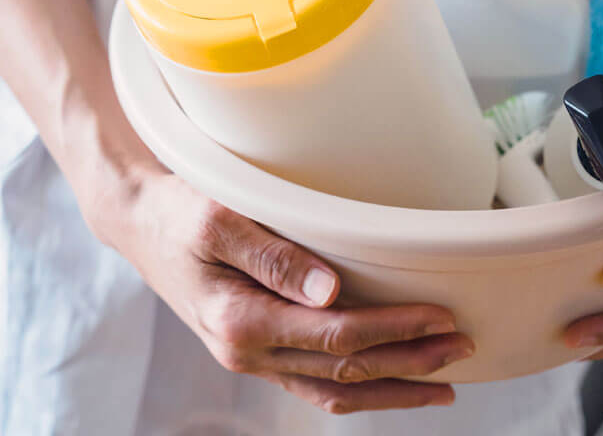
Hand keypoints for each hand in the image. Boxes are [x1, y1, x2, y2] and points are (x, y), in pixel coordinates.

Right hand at [89, 169, 472, 413]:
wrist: (139, 221)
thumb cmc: (179, 211)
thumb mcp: (219, 221)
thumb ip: (274, 257)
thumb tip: (329, 291)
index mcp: (241, 322)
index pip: (337, 338)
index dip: (394, 330)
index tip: (441, 318)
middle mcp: (248, 353)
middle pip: (344, 372)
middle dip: (409, 363)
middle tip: (463, 348)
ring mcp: (252, 358)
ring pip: (333, 391)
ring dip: (391, 387)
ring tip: (443, 383)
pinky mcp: (256, 348)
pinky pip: (314, 383)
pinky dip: (356, 389)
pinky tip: (386, 383)